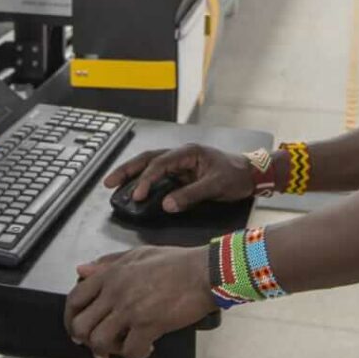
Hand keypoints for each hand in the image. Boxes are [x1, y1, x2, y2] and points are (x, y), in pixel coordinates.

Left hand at [64, 245, 214, 357]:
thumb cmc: (175, 261)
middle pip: (81, 325)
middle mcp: (115, 291)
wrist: (204, 271)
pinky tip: (146, 349)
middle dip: (86, 340)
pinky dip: (136, 355)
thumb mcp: (138, 254)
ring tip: (122, 348)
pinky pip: (130, 351)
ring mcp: (130, 308)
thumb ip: (108, 263)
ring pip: (99, 341)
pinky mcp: (148, 324)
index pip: (75, 298)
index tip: (77, 328)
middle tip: (99, 346)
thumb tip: (81, 269)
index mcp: (112, 273)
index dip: (71, 317)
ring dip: (109, 350)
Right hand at [102, 143, 254, 212]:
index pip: (160, 164)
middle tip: (109, 182)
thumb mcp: (215, 186)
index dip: (147, 179)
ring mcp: (180, 163)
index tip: (138, 195)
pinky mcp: (181, 173)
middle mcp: (181, 155)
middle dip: (127, 170)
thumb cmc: (235, 175)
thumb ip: (190, 195)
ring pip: (150, 165)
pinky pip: (158, 175)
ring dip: (133, 174)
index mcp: (188, 152)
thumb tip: (167, 205)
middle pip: (148, 159)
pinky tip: (136, 190)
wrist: (250, 174)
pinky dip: (145, 181)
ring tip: (114, 184)